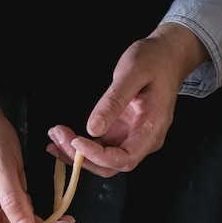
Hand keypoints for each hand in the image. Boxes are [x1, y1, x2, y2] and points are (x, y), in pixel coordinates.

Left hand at [47, 22, 208, 177]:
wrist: (167, 56)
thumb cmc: (154, 60)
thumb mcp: (133, 73)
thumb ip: (114, 102)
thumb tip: (93, 129)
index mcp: (152, 129)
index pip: (124, 159)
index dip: (98, 156)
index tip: (74, 141)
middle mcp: (144, 142)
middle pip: (110, 166)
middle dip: (81, 157)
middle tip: (58, 137)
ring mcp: (132, 140)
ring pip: (102, 162)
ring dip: (77, 154)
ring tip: (55, 137)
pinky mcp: (122, 135)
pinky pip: (100, 150)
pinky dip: (80, 148)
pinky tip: (61, 139)